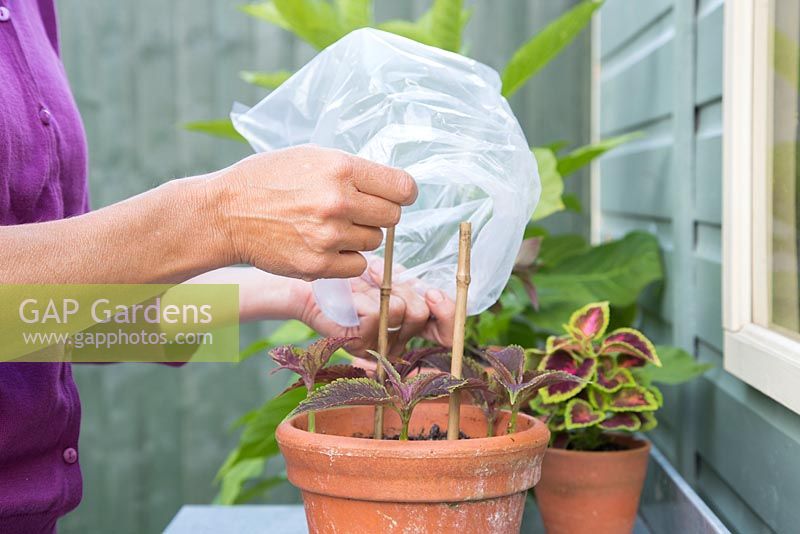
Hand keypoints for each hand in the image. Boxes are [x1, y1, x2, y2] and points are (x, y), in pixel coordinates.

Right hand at [207, 146, 416, 280]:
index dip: (402, 193)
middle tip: (355, 211)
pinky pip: (357, 265)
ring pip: (374, 241)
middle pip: (392, 217)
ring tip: (330, 226)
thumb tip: (390, 186)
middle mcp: (339, 202)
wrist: (226, 213)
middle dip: (378, 214)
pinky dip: (346, 259)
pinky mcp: (319, 264)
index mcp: (341, 168)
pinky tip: (325, 246)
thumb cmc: (267, 180)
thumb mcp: (311, 157)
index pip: (403, 187)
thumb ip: (352, 171)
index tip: (396, 196)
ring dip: (359, 236)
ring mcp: (329, 236)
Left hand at [294, 259, 456, 356]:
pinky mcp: (359, 343)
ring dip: (385, 288)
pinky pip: (378, 312)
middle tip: (388, 282)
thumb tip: (432, 295)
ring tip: (367, 288)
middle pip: (423, 315)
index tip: (433, 293)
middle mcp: (398, 342)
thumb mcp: (392, 279)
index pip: (447, 335)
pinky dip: (367, 292)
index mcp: (412, 327)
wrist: (315, 284)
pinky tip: (355, 296)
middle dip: (407, 288)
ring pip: (402, 311)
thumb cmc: (353, 281)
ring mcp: (379, 347)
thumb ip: (415, 288)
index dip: (448, 316)